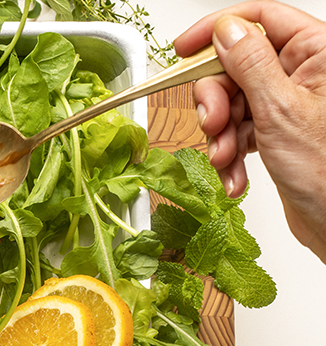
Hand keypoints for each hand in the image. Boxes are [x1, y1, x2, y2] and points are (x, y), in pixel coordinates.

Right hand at [175, 1, 325, 262]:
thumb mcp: (280, 110)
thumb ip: (250, 64)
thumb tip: (226, 29)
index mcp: (317, 52)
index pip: (261, 18)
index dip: (218, 29)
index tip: (183, 49)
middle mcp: (304, 73)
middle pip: (237, 65)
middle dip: (216, 99)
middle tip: (212, 123)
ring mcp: (288, 104)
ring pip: (233, 102)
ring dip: (220, 134)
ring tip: (225, 159)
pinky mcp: (277, 132)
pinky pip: (239, 131)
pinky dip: (230, 154)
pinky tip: (234, 175)